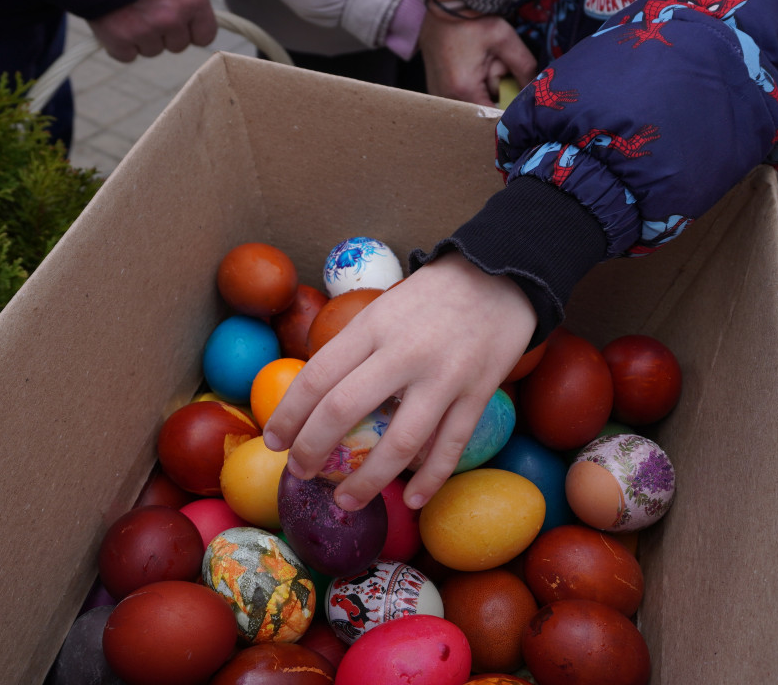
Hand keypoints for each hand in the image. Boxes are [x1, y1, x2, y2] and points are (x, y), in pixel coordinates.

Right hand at [87, 0, 217, 61]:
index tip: (180, 20)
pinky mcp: (118, 38)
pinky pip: (125, 55)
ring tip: (129, 10)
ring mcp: (145, 31)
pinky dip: (119, 44)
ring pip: (151, 50)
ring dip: (142, 37)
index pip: (204, 35)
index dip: (192, 28)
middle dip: (165, 31)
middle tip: (149, 8)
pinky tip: (114, 23)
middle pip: (176, 45)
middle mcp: (172, 18)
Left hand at [263, 252, 536, 511]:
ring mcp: (444, 376)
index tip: (274, 441)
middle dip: (313, 449)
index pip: (318, 375)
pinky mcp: (478, 393)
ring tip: (346, 501)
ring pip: (399, 443)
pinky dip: (430, 479)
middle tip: (299, 472)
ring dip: (367, 480)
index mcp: (373, 326)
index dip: (289, 414)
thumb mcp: (384, 308)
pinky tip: (412, 499)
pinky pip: (450, 447)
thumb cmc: (433, 296)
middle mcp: (404, 351)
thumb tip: (316, 397)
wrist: (502, 276)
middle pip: (344, 409)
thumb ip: (356, 348)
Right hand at [418, 9, 536, 105]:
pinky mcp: (434, 87)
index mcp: (464, 88)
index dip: (507, 109)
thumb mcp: (505, 38)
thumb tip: (535, 88)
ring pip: (470, 102)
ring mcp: (437, 92)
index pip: (492, 115)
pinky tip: (469, 65)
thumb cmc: (472, 19)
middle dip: (494, 93)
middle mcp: (446, 96)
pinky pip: (458, 96)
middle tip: (494, 65)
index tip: (515, 95)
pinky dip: (469, 85)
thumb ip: (525, 66)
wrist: (444, 3)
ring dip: (480, 89)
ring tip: (480, 63)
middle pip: (481, 108)